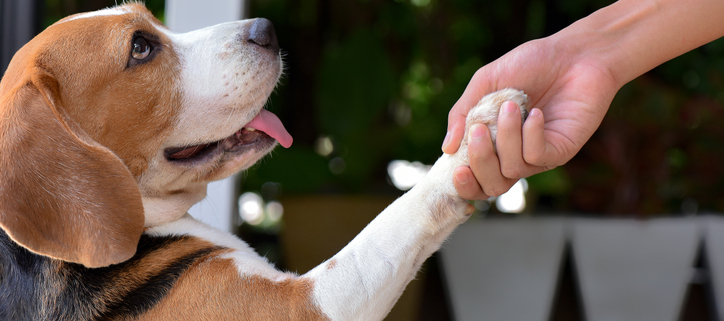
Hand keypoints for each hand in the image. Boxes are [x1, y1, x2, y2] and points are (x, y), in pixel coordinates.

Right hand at [443, 38, 619, 199]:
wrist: (573, 52)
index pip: (475, 179)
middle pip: (492, 186)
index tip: (456, 167)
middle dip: (480, 162)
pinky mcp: (561, 151)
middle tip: (479, 130)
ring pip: (512, 170)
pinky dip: (530, 135)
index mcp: (492, 143)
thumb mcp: (486, 82)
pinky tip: (536, 113)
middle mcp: (514, 155)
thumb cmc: (530, 64)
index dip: (463, 183)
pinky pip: (536, 157)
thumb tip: (447, 149)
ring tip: (511, 105)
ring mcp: (538, 156)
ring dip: (506, 138)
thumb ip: (462, 113)